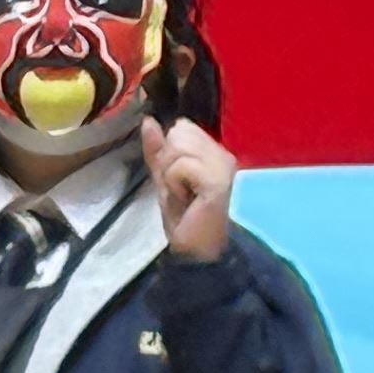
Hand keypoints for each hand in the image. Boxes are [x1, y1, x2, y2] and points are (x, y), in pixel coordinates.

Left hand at [150, 118, 236, 260]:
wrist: (199, 252)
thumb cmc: (185, 220)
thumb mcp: (165, 180)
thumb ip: (158, 150)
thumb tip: (149, 120)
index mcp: (214, 152)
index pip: (183, 127)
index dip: (170, 152)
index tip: (179, 181)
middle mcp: (223, 153)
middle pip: (179, 132)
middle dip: (169, 162)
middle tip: (181, 190)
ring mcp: (224, 165)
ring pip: (179, 145)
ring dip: (171, 174)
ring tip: (184, 195)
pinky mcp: (219, 179)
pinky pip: (182, 166)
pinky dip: (175, 184)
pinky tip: (188, 200)